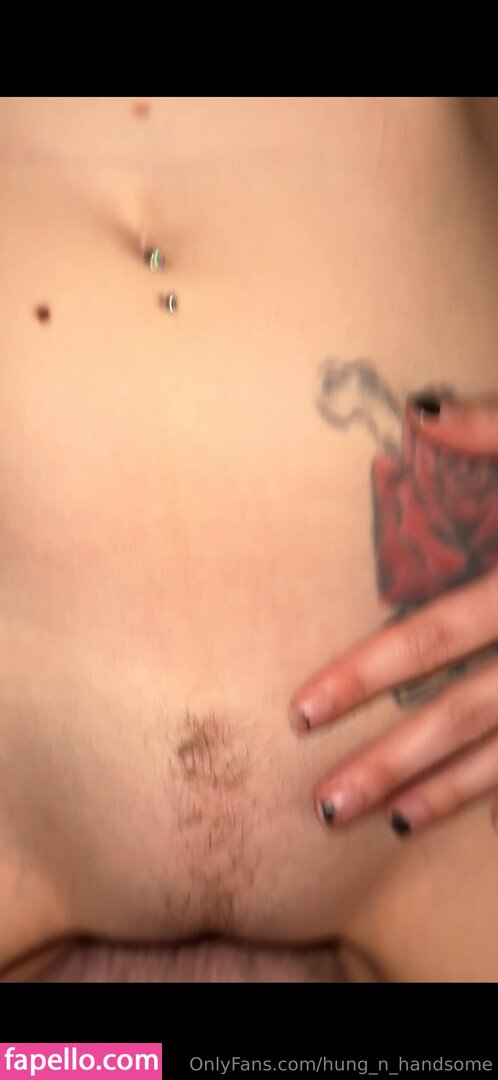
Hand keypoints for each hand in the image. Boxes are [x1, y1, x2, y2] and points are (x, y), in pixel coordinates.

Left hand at [289, 394, 497, 836]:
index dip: (364, 676)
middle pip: (463, 713)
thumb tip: (418, 413)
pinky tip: (483, 817)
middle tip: (325, 804)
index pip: (432, 637)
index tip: (304, 711)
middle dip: (391, 762)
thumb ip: (495, 429)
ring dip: (449, 792)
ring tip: (389, 824)